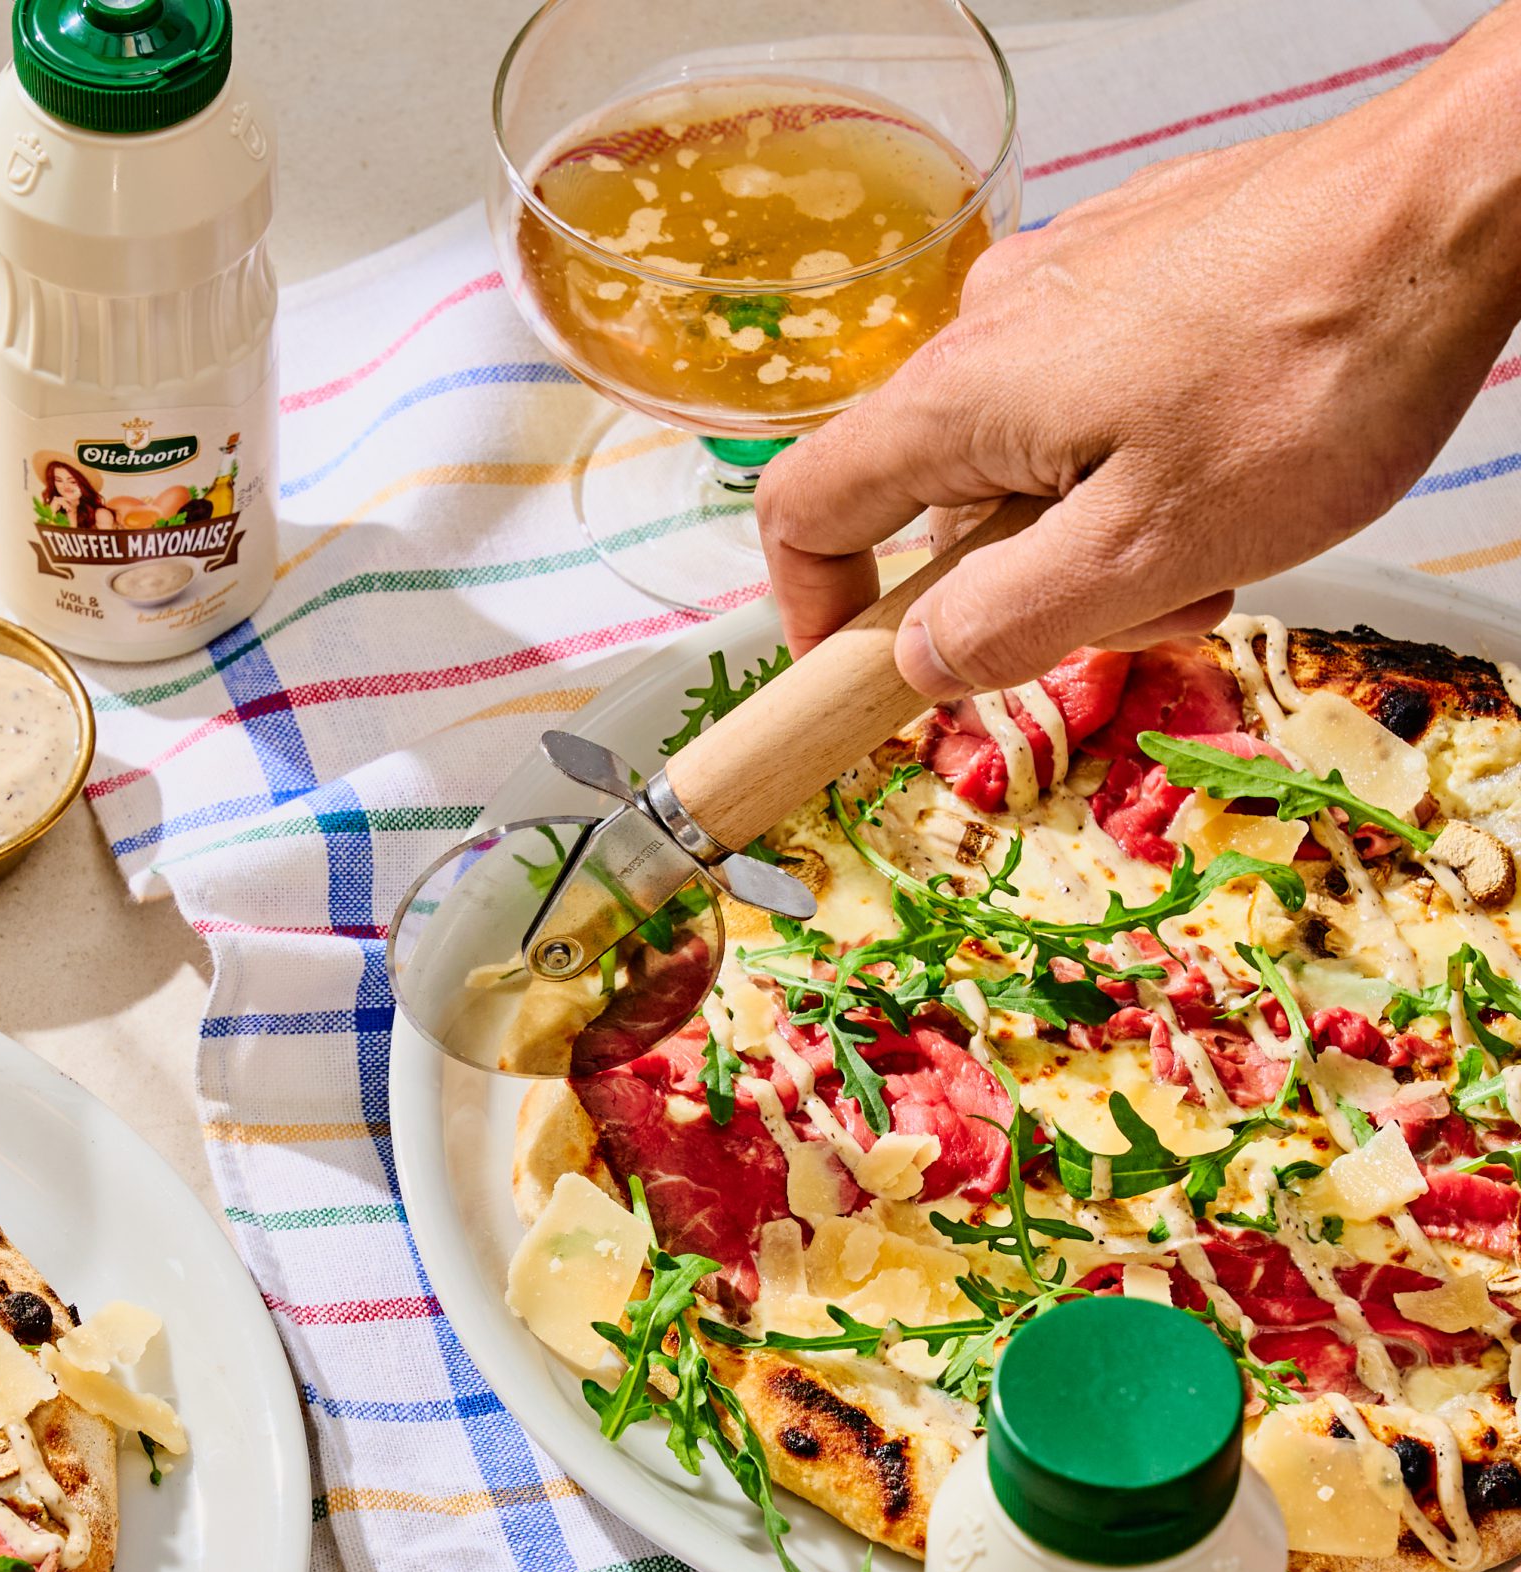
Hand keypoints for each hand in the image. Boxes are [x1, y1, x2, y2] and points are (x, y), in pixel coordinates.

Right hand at [755, 6, 1520, 690]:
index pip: (809, 508)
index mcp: (962, 399)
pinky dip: (1148, 458)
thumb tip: (920, 662)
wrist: (1456, 204)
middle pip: (945, 501)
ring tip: (1224, 538)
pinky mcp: (1145, 260)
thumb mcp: (1149, 551)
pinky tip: (1242, 458)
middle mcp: (992, 326)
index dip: (816, 609)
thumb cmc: (1313, 374)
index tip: (865, 674)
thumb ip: (1008, 623)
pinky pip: (1099, 393)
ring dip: (1105, 530)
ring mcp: (1071, 282)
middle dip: (1026, 588)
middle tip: (1147, 614)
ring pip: (1035, 455)